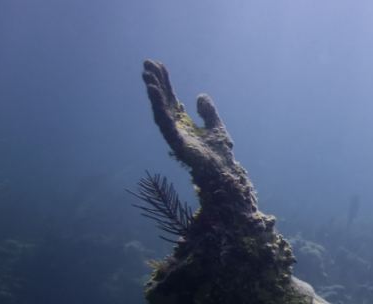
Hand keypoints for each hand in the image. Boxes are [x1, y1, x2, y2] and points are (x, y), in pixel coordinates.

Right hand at [142, 60, 254, 215]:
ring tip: (148, 77)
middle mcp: (175, 126)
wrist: (225, 169)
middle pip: (163, 101)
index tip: (158, 65)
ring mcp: (174, 134)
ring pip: (160, 110)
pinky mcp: (176, 142)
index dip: (165, 82)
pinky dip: (159, 108)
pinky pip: (165, 122)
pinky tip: (154, 93)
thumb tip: (201, 95)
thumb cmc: (220, 152)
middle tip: (147, 64)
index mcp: (183, 122)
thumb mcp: (216, 125)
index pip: (171, 98)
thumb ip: (208, 111)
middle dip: (155, 83)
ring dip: (154, 93)